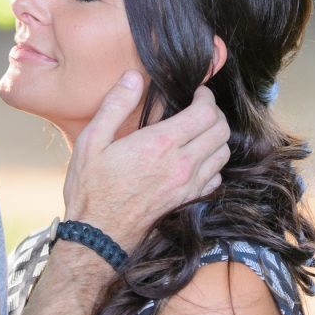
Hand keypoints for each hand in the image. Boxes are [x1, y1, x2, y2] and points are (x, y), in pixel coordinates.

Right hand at [64, 75, 231, 250]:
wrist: (98, 236)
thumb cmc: (91, 189)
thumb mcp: (92, 141)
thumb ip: (115, 105)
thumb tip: (133, 78)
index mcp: (160, 144)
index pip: (204, 113)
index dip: (206, 97)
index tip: (197, 92)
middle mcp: (181, 164)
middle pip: (220, 131)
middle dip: (214, 113)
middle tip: (199, 108)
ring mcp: (187, 185)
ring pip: (223, 154)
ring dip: (216, 137)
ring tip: (200, 130)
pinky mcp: (187, 200)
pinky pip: (216, 177)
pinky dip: (213, 163)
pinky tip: (196, 158)